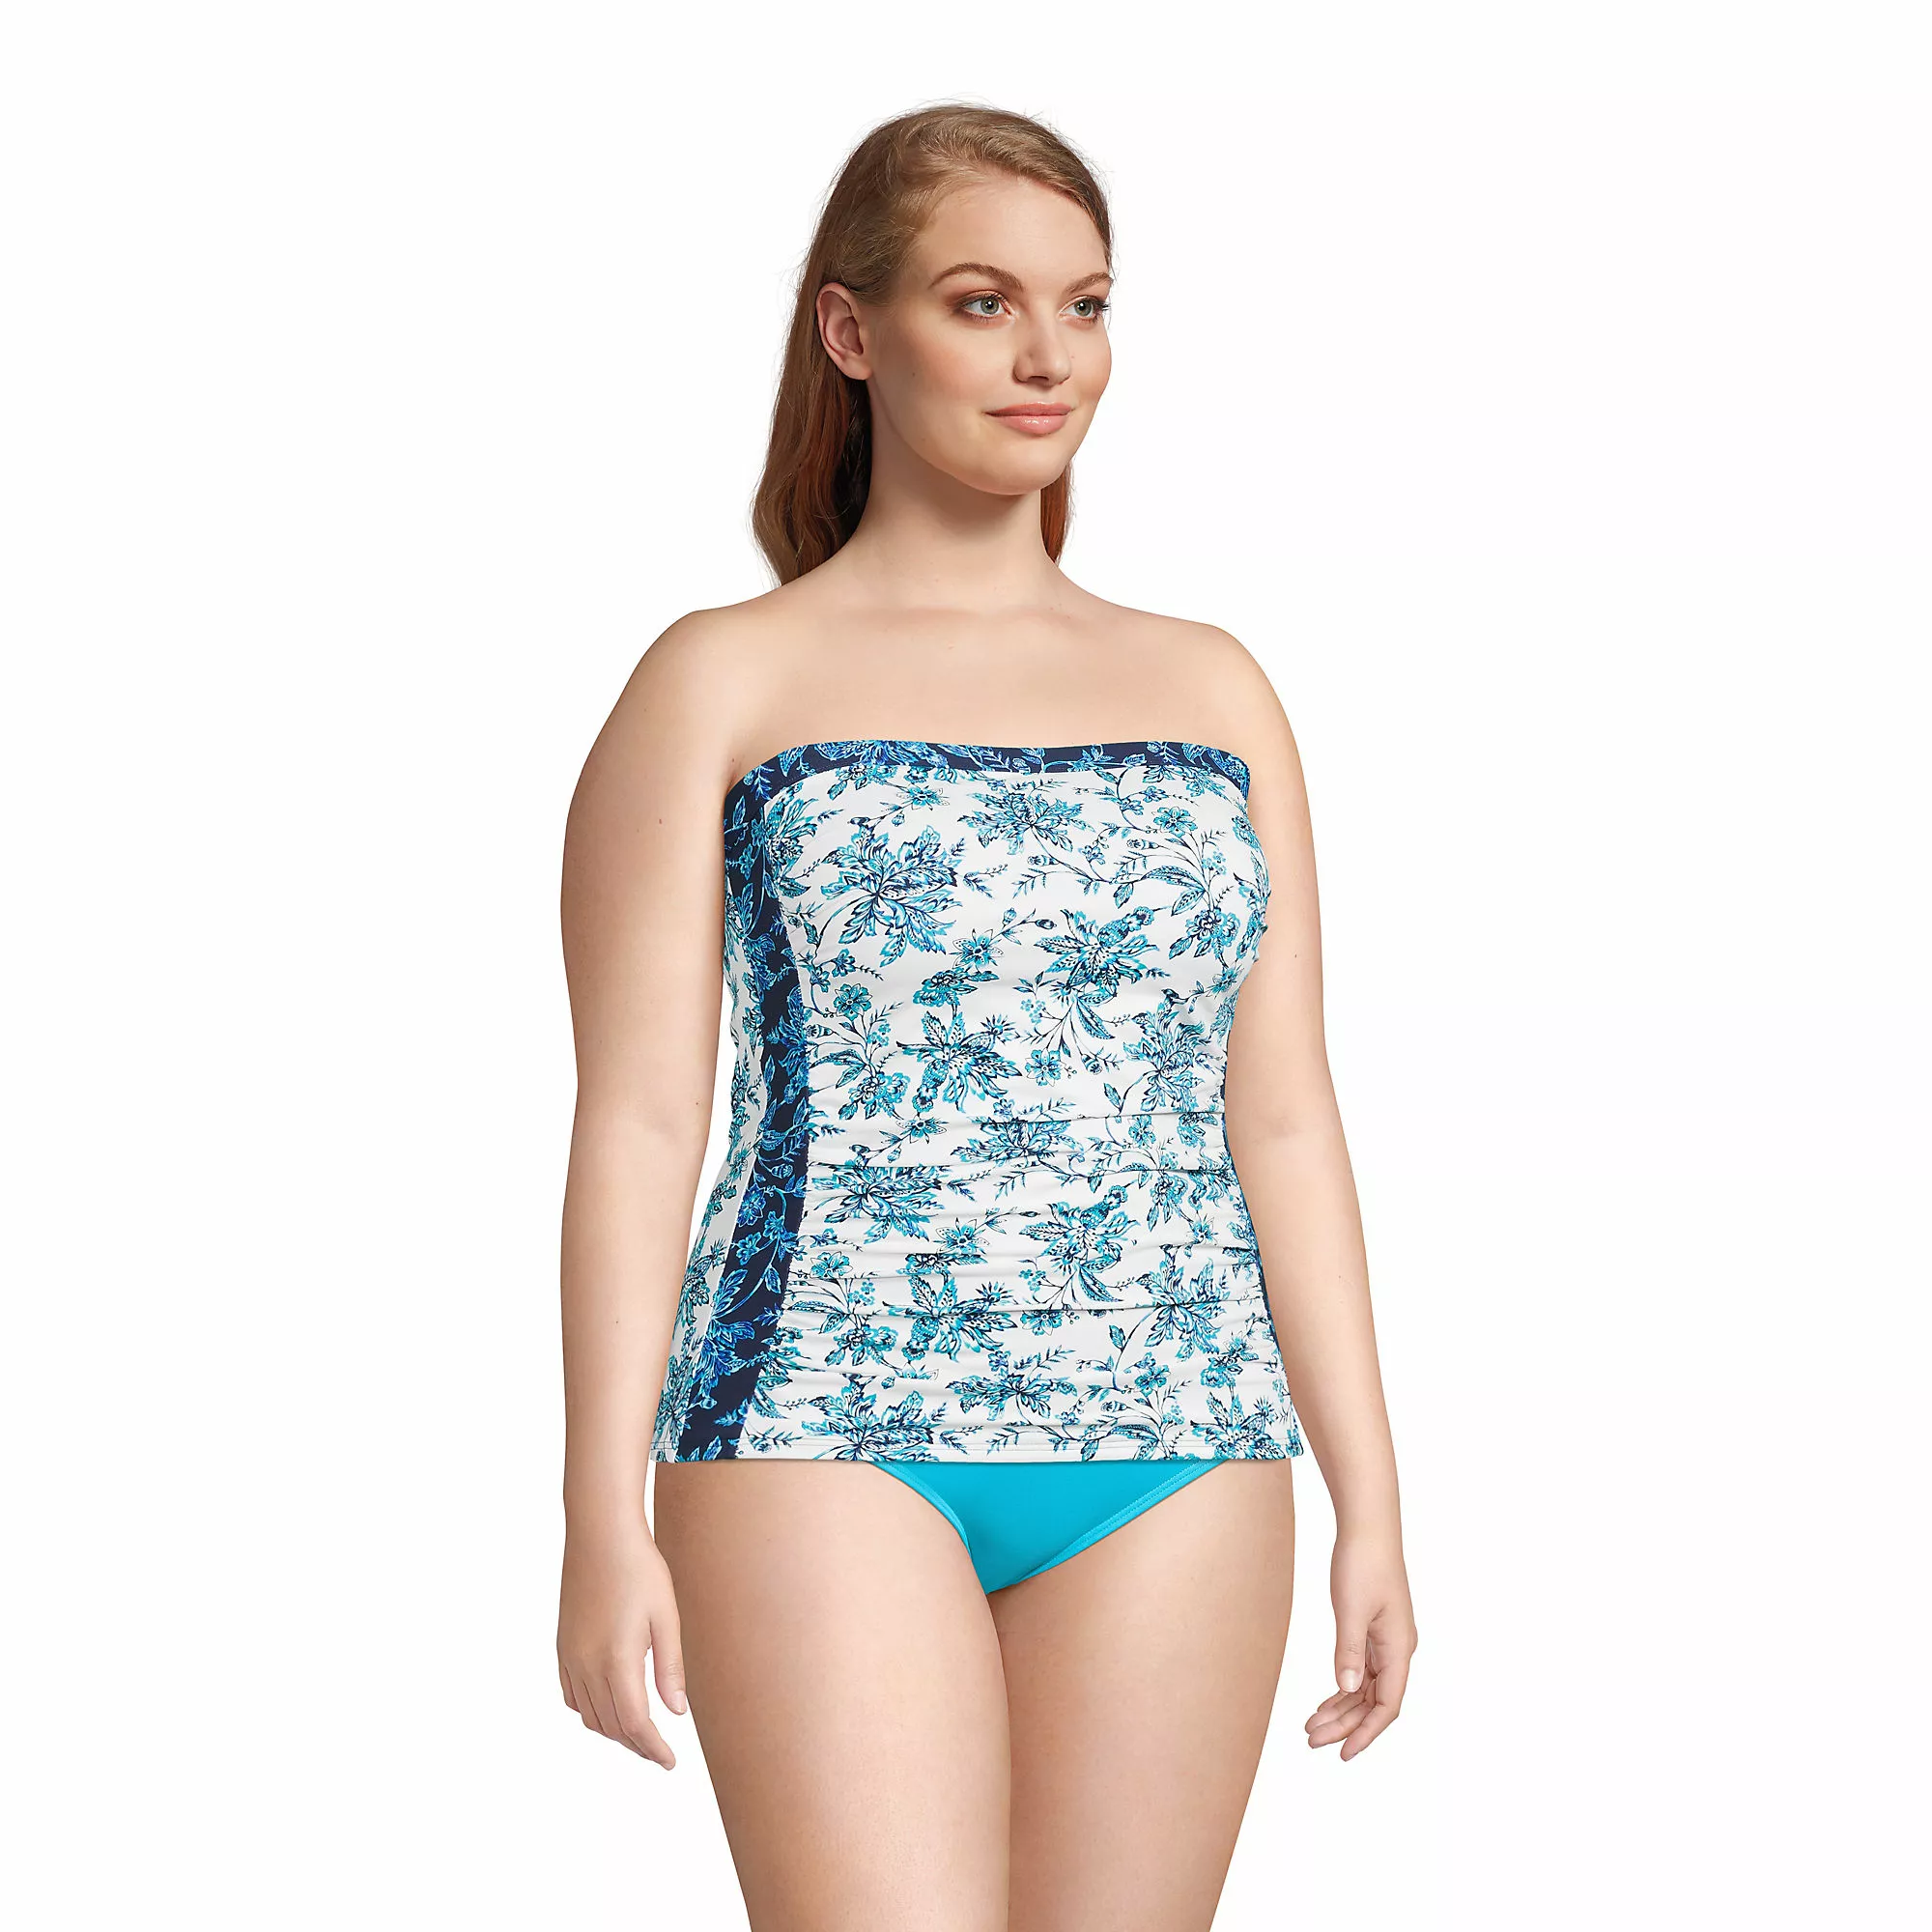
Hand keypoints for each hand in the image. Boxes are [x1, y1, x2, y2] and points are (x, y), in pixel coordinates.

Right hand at [557, 1505, 686, 1767]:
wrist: (600, 1534)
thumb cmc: (640, 1569)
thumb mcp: (666, 1617)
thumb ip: (670, 1668)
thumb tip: (676, 1713)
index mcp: (618, 1660)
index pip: (635, 1724)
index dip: (653, 1749)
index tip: (670, 1762)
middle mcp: (588, 1665)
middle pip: (611, 1726)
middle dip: (637, 1745)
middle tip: (660, 1753)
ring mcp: (571, 1657)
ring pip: (589, 1715)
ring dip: (613, 1732)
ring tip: (640, 1734)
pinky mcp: (563, 1646)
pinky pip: (572, 1695)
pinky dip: (590, 1711)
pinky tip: (609, 1706)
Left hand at [1305, 1529, 1416, 1760]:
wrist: (1367, 1527)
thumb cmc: (1362, 1563)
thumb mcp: (1351, 1609)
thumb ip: (1348, 1651)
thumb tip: (1346, 1690)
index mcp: (1398, 1648)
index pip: (1387, 1706)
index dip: (1366, 1733)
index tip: (1344, 1754)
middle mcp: (1397, 1650)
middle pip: (1374, 1702)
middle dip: (1345, 1725)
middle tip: (1311, 1741)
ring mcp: (1386, 1641)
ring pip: (1366, 1689)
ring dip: (1341, 1709)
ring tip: (1311, 1727)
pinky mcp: (1373, 1631)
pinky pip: (1361, 1671)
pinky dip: (1343, 1688)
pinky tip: (1324, 1701)